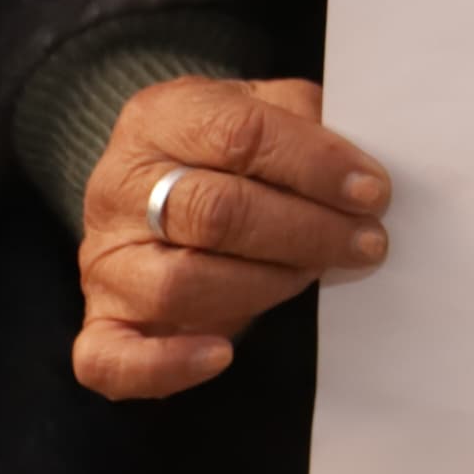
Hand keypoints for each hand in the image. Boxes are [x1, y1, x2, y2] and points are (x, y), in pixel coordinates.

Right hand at [73, 76, 390, 400]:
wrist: (156, 186)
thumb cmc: (227, 151)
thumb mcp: (264, 108)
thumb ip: (306, 123)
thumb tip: (359, 167)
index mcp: (163, 118)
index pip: (240, 135)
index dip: (314, 165)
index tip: (372, 191)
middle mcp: (121, 187)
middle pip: (216, 213)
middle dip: (306, 231)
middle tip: (365, 241)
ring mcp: (105, 259)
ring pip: (180, 284)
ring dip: (265, 286)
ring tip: (313, 274)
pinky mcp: (101, 320)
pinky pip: (112, 358)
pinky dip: (166, 365)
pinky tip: (221, 355)